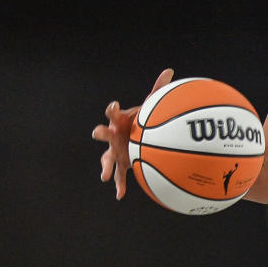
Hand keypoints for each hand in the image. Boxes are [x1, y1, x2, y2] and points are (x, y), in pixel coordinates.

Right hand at [92, 68, 173, 199]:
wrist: (136, 136)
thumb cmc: (141, 120)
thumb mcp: (150, 106)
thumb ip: (158, 89)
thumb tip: (170, 71)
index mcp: (119, 121)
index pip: (112, 113)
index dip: (112, 109)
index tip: (114, 105)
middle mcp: (113, 136)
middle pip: (103, 134)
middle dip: (100, 133)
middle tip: (97, 133)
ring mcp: (114, 151)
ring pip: (106, 159)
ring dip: (105, 166)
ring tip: (104, 176)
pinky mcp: (121, 163)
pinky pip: (120, 176)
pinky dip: (120, 185)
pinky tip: (120, 195)